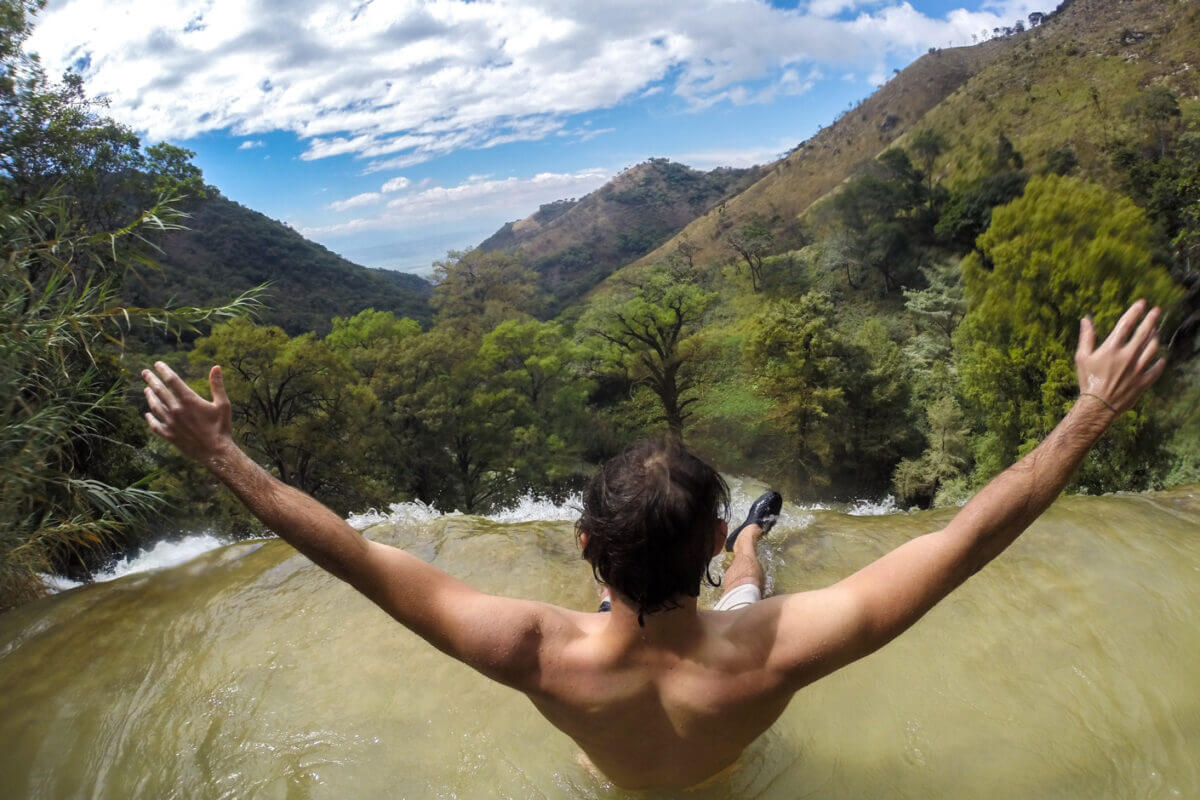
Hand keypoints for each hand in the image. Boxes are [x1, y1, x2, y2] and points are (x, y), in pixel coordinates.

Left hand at [142, 362, 233, 464]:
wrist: (216, 452)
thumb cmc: (221, 426)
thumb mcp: (223, 404)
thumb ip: (217, 385)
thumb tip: (216, 367)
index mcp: (189, 400)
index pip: (172, 380)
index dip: (163, 370)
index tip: (158, 364)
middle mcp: (176, 410)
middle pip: (159, 391)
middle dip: (151, 380)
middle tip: (145, 373)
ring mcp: (171, 423)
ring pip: (155, 406)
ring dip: (149, 396)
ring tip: (146, 390)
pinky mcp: (169, 435)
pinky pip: (155, 425)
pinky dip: (150, 419)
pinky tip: (148, 414)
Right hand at [1075, 299, 1165, 415]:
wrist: (1098, 406)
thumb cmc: (1087, 381)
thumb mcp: (1082, 357)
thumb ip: (1086, 337)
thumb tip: (1085, 319)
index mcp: (1112, 348)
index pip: (1126, 324)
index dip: (1135, 312)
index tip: (1142, 303)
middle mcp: (1127, 356)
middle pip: (1144, 333)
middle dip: (1151, 319)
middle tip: (1156, 310)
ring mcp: (1137, 369)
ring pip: (1152, 348)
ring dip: (1155, 337)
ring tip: (1156, 330)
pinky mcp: (1143, 381)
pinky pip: (1156, 369)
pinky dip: (1160, 362)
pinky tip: (1161, 357)